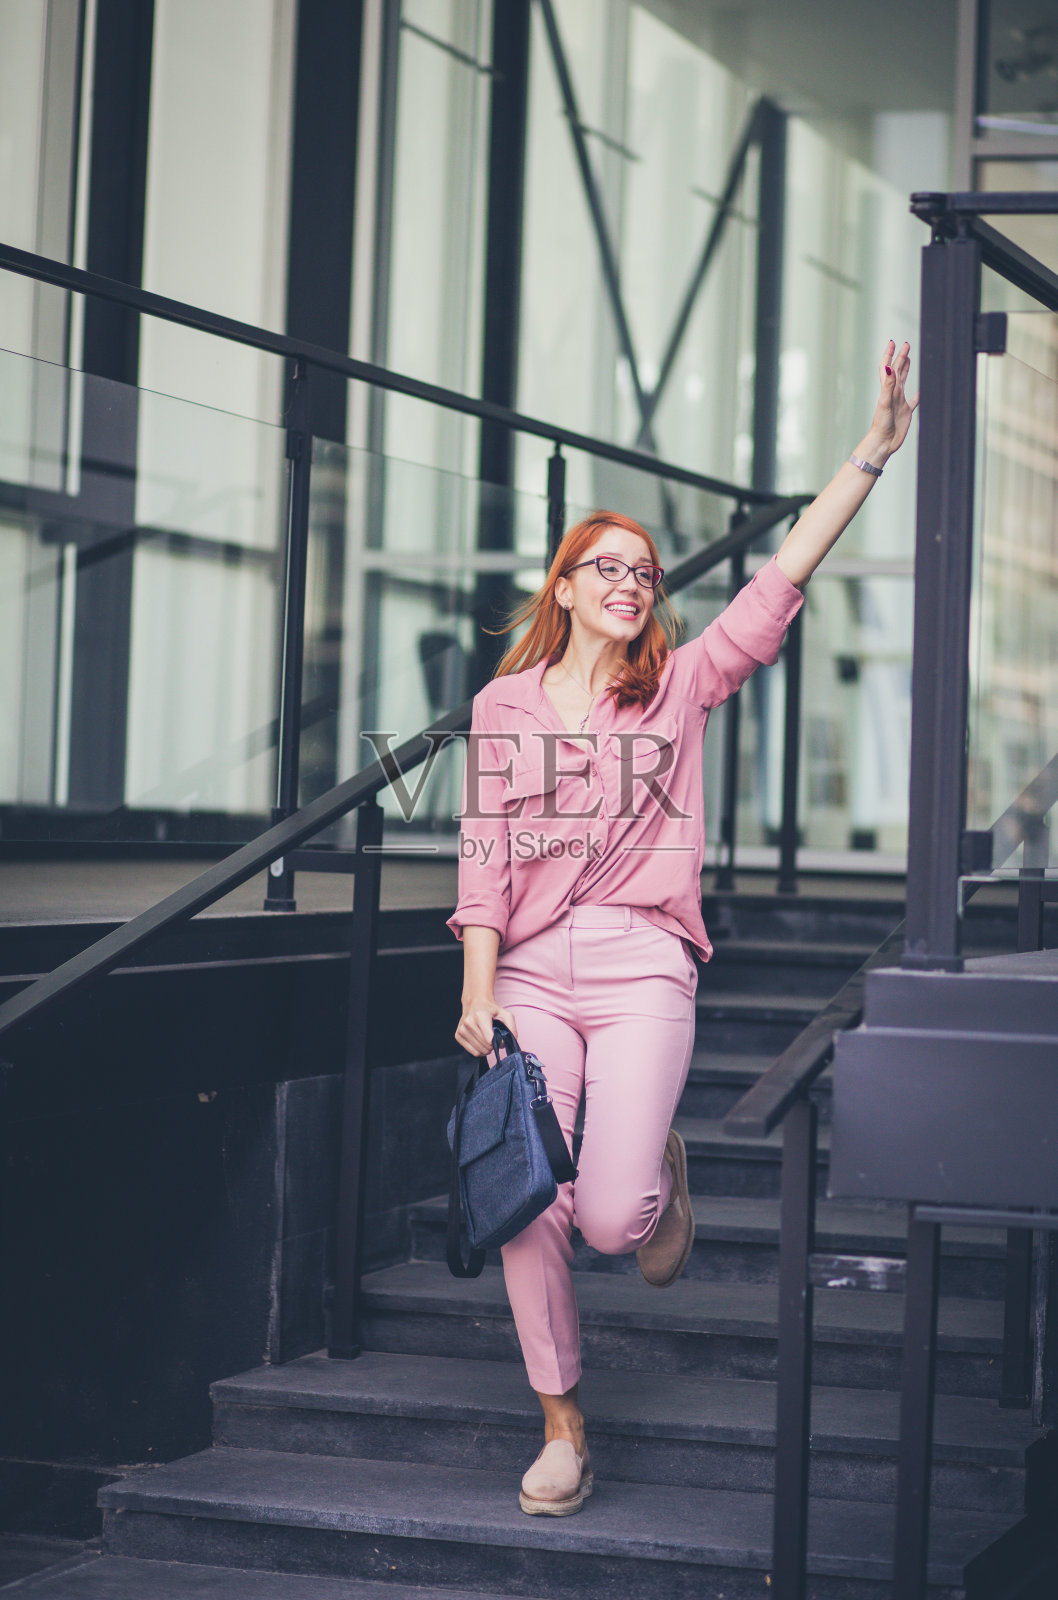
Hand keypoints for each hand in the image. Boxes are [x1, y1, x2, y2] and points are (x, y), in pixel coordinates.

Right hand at [455, 997, 516, 1058]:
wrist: (475, 1003)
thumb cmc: (491, 1010)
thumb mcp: (506, 1015)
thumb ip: (511, 1029)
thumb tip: (504, 1044)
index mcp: (480, 1016)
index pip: (489, 1040)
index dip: (497, 1043)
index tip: (499, 1037)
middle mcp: (468, 1022)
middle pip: (485, 1047)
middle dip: (492, 1046)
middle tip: (493, 1037)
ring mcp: (462, 1029)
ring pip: (478, 1051)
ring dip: (486, 1049)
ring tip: (487, 1039)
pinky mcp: (458, 1035)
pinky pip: (472, 1052)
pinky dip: (479, 1050)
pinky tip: (480, 1041)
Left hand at [870, 338, 918, 456]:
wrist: (883, 443)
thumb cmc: (881, 425)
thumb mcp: (885, 402)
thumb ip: (888, 384)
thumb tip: (888, 367)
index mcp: (887, 390)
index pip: (887, 368)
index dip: (889, 355)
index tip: (893, 342)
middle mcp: (893, 394)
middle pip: (897, 371)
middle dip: (900, 357)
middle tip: (906, 345)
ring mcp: (899, 402)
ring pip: (903, 382)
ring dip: (906, 370)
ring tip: (909, 359)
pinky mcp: (906, 412)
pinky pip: (914, 401)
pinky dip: (918, 394)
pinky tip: (921, 390)